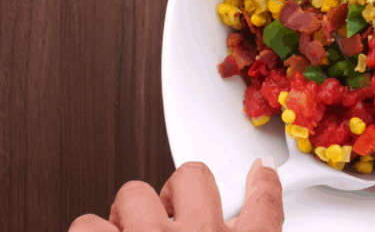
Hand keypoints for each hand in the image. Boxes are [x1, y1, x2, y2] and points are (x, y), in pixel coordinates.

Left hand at [69, 158, 282, 231]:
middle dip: (175, 196)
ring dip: (126, 219)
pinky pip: (84, 226)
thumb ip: (253, 226)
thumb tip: (254, 197)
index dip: (262, 184)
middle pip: (191, 178)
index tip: (260, 172)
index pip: (266, 204)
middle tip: (167, 220)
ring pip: (132, 196)